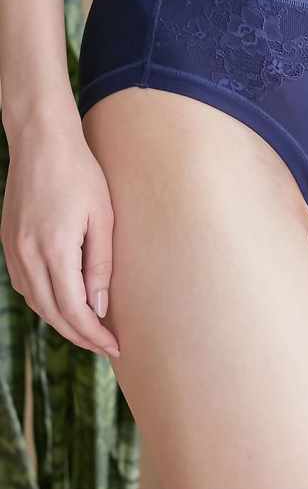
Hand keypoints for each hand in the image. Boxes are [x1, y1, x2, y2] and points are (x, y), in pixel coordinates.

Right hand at [0, 116, 119, 357]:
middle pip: (52, 313)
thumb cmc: (81, 174)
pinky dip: (44, 300)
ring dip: (60, 320)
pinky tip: (62, 300)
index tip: (115, 346)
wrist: (41, 142)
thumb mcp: (103, 218)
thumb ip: (101, 265)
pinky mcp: (8, 242)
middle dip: (79, 335)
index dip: (94, 334)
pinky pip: (24, 284)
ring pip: (35, 301)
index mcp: (54, 250)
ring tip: (88, 328)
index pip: (73, 311)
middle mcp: (27, 255)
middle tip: (105, 345)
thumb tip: (98, 308)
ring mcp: (12, 249)